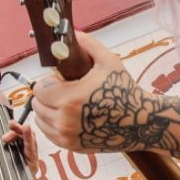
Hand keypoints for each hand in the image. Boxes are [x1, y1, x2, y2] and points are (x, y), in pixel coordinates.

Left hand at [0, 118, 35, 179]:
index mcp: (12, 150)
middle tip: (11, 125)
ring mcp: (27, 161)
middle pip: (26, 136)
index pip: (18, 134)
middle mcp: (21, 154)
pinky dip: (30, 141)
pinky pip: (32, 152)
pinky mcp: (30, 167)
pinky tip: (27, 132)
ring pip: (32, 142)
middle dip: (18, 128)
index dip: (14, 127)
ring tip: (21, 126)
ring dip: (26, 132)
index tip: (7, 124)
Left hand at [30, 33, 136, 151]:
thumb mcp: (109, 62)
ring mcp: (67, 137)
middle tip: (63, 90)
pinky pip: (50, 135)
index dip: (48, 81)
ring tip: (65, 103)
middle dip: (47, 95)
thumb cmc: (126, 91)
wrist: (142, 122)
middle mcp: (65, 121)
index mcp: (70, 99)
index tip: (60, 80)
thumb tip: (72, 32)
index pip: (39, 89)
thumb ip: (88, 45)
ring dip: (48, 110)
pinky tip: (69, 116)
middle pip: (37, 105)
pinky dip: (54, 125)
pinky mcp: (72, 147)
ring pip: (40, 121)